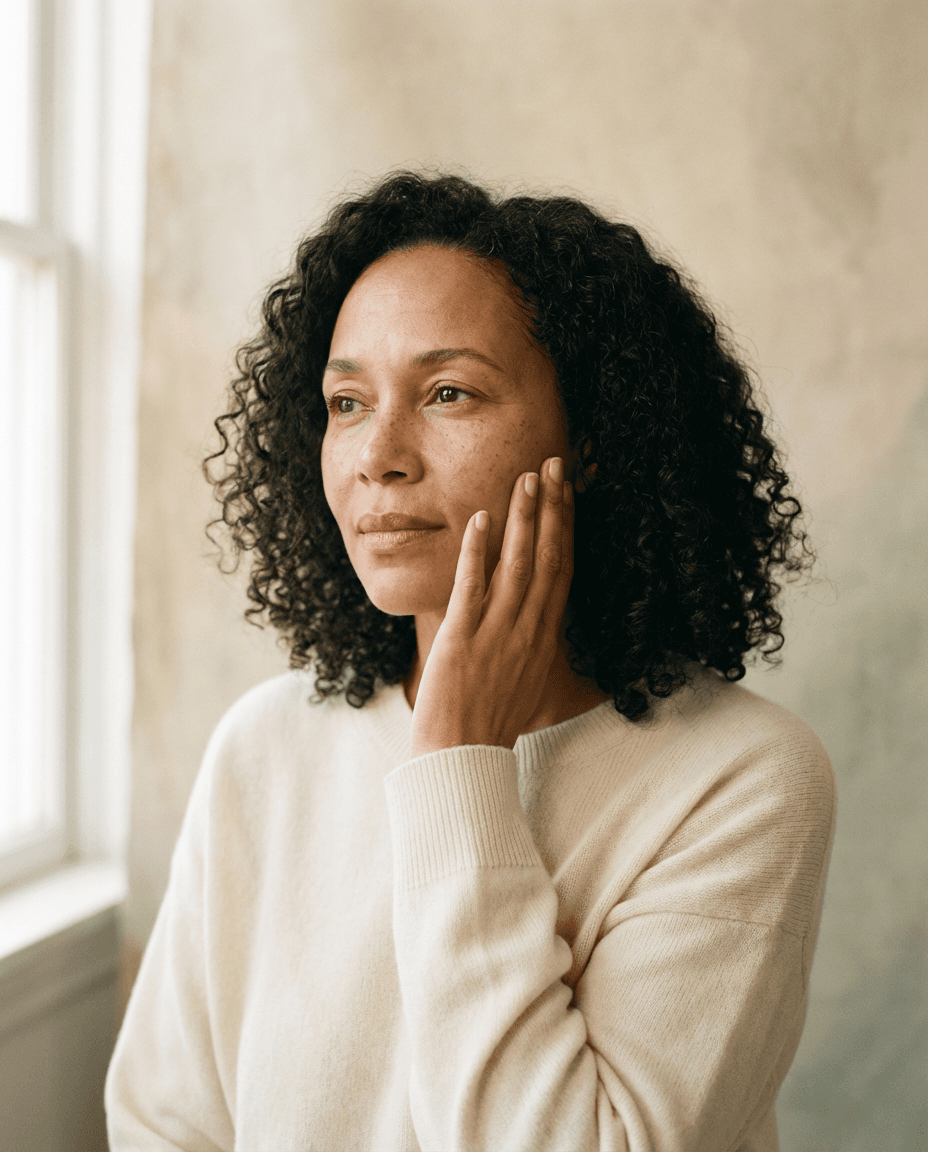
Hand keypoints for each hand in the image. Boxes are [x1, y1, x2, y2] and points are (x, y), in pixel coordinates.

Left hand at [409, 457, 573, 756]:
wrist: (464, 754)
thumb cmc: (496, 723)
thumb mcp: (536, 687)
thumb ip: (546, 656)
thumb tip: (564, 648)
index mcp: (545, 636)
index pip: (563, 569)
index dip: (567, 526)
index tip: (569, 492)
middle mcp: (529, 628)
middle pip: (549, 556)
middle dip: (553, 507)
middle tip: (555, 464)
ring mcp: (497, 631)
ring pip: (518, 564)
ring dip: (523, 518)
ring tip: (527, 476)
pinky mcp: (463, 637)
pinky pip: (473, 587)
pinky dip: (477, 551)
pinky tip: (479, 518)